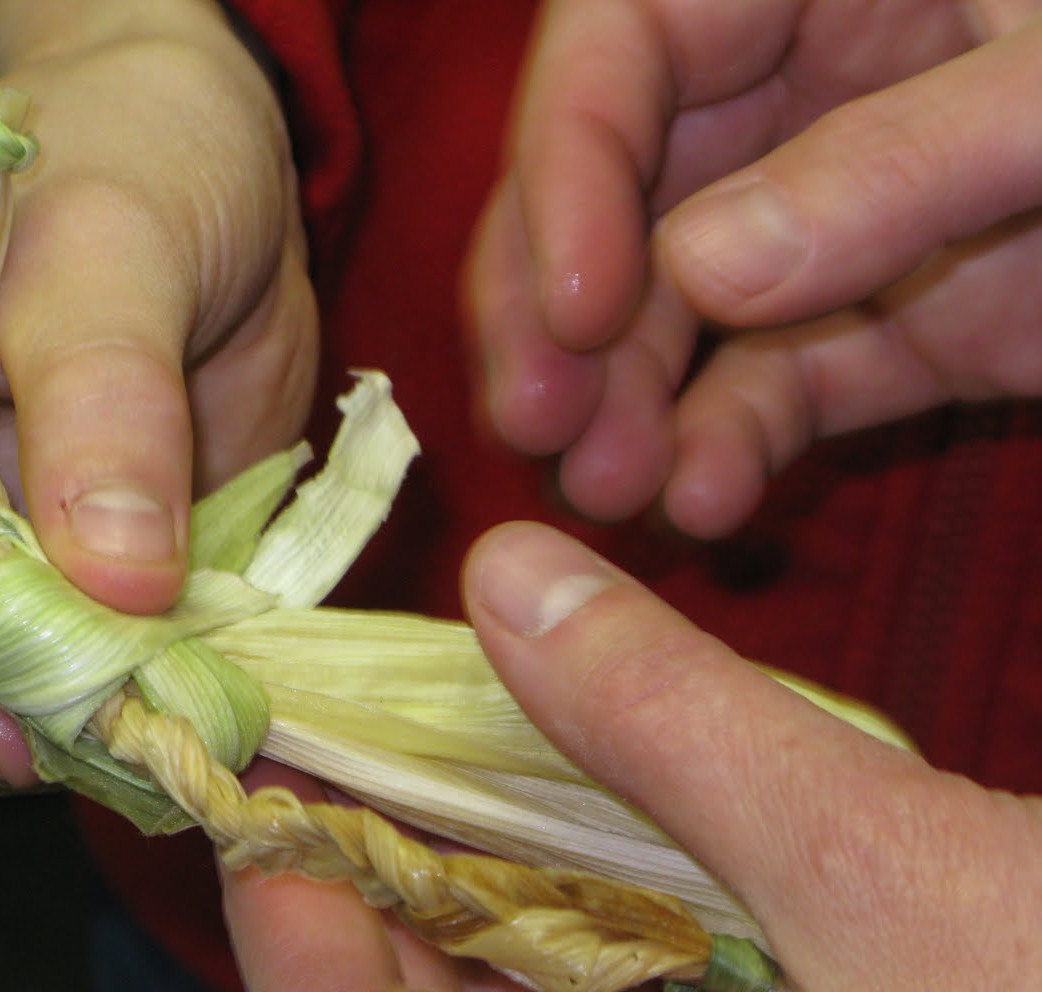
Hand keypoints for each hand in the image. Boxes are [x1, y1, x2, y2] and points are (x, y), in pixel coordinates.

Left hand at [225, 522, 1041, 991]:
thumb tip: (507, 576)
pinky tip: (624, 884)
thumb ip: (671, 724)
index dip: (286, 923)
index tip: (260, 796)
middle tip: (370, 773)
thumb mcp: (883, 863)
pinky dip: (589, 973)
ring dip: (486, 939)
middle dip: (383, 915)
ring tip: (483, 806)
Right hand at [467, 2, 1041, 534]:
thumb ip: (898, 164)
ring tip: (606, 490)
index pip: (626, 42)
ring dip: (618, 405)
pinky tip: (702, 503)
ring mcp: (833, 225)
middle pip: (611, 193)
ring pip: (668, 311)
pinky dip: (725, 450)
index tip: (573, 309)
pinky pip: (771, 389)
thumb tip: (704, 272)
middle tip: (536, 424)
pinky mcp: (880, 331)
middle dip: (556, 315)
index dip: (569, 172)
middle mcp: (803, 93)